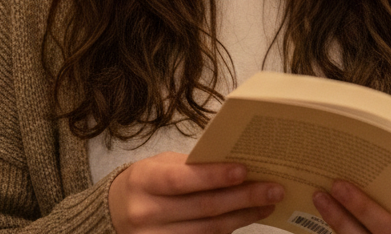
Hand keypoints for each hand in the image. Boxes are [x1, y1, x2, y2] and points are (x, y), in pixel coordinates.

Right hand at [109, 151, 283, 233]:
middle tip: (273, 189)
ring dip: (243, 216)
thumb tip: (236, 164)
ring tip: (268, 203)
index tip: (244, 170)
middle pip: (203, 208)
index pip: (182, 180)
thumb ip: (191, 166)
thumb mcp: (161, 165)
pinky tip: (248, 218)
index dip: (214, 176)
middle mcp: (147, 214)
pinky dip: (229, 230)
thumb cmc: (148, 181)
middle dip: (243, 198)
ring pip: (209, 230)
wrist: (117, 212)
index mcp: (145, 182)